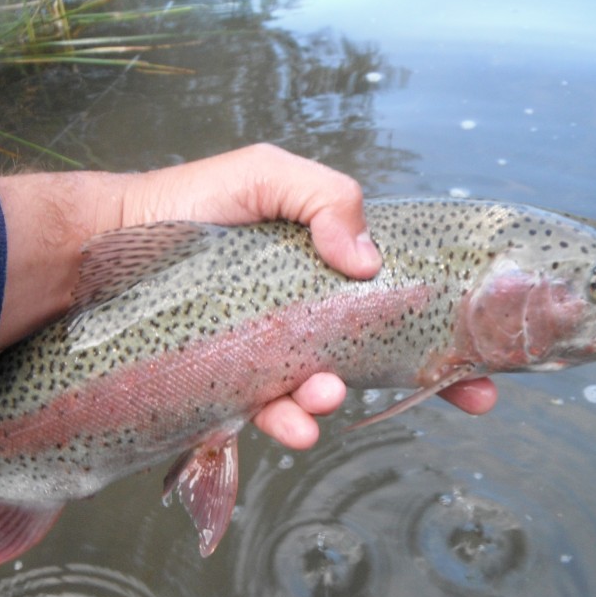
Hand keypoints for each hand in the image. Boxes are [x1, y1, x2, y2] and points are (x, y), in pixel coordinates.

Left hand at [0, 144, 495, 448]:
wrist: (108, 245)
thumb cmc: (187, 202)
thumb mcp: (263, 174)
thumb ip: (324, 196)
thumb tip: (368, 259)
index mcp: (323, 268)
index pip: (399, 300)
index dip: (447, 331)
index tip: (487, 361)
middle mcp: (304, 315)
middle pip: (380, 355)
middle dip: (428, 381)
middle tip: (470, 397)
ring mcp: (269, 354)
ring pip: (323, 390)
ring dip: (335, 399)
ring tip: (324, 396)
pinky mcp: (229, 386)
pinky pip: (267, 414)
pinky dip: (288, 422)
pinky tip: (294, 422)